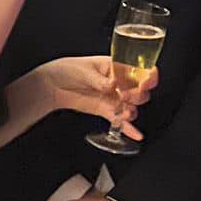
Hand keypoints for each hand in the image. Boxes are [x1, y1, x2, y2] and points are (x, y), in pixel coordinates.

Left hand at [39, 54, 157, 137]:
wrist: (52, 85)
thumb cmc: (68, 69)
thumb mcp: (84, 70)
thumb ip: (99, 80)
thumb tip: (113, 84)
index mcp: (117, 66)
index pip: (140, 69)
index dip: (148, 75)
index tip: (145, 82)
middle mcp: (119, 82)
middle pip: (140, 91)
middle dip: (137, 95)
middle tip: (124, 96)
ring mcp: (114, 97)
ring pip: (133, 106)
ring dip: (132, 110)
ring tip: (124, 112)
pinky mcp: (106, 110)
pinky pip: (120, 120)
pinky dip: (129, 128)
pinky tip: (136, 134)